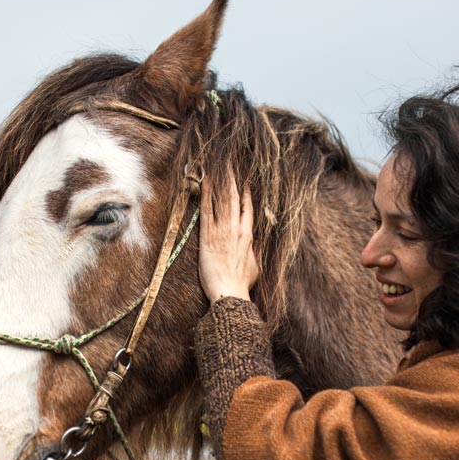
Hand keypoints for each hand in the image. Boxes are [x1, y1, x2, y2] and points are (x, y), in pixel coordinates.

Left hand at [198, 171, 259, 303]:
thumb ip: (252, 252)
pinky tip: (205, 182)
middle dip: (232, 180)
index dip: (246, 194)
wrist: (230, 294)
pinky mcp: (208, 237)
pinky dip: (206, 195)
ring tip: (216, 167)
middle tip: (229, 165)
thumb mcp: (254, 267)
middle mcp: (236, 230)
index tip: (245, 182)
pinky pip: (207, 211)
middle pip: (235, 199)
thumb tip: (250, 247)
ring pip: (222, 201)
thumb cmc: (241, 284)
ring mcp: (222, 232)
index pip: (248, 209)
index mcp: (248, 236)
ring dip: (219, 182)